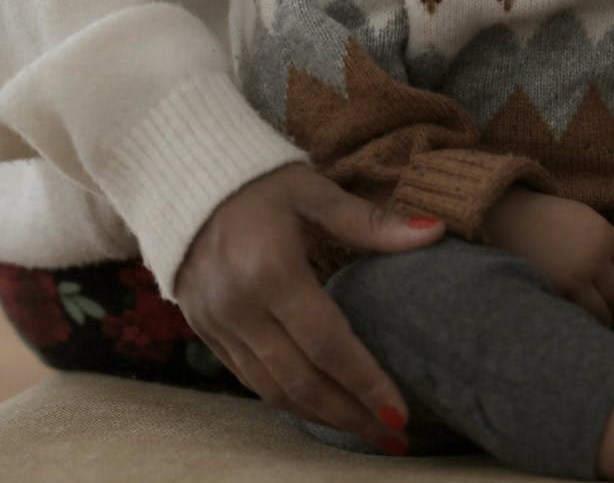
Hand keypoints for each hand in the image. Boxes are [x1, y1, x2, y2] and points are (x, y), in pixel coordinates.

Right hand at [173, 163, 445, 452]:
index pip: (328, 344)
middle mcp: (239, 307)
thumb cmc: (258, 181)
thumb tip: (434, 232)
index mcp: (271, 272)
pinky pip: (248, 378)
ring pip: (271, 389)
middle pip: (300, 380)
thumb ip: (372, 223)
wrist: (178, 176)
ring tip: (365, 431)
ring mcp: (216, 324)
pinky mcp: (203, 330)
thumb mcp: (315, 193)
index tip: (399, 413)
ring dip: (320, 416)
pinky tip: (320, 406)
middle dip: (350, 415)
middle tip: (392, 436)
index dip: (365, 382)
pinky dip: (286, 398)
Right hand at [482, 188, 613, 325]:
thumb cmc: (550, 217)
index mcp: (605, 236)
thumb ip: (608, 241)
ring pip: (602, 311)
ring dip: (607, 320)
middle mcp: (594, 259)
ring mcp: (574, 278)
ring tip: (607, 322)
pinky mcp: (555, 293)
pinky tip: (584, 322)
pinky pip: (577, 314)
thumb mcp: (586, 219)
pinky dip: (584, 321)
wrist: (511, 218)